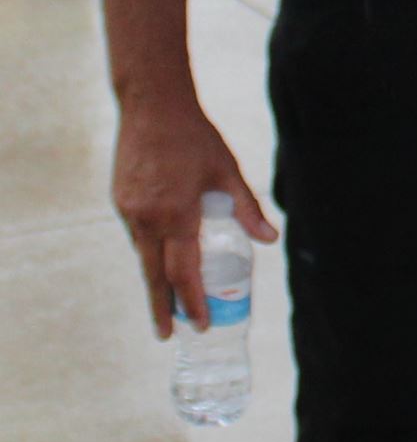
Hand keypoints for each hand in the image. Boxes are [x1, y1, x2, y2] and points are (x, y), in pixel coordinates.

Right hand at [111, 96, 276, 339]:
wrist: (152, 106)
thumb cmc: (196, 137)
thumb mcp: (228, 172)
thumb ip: (247, 209)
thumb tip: (271, 239)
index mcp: (177, 214)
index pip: (183, 272)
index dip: (192, 301)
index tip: (200, 324)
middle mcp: (147, 218)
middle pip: (154, 275)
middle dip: (162, 308)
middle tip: (168, 335)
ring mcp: (129, 210)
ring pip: (143, 253)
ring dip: (155, 279)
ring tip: (169, 302)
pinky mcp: (120, 200)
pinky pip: (136, 233)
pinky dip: (149, 249)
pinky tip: (161, 255)